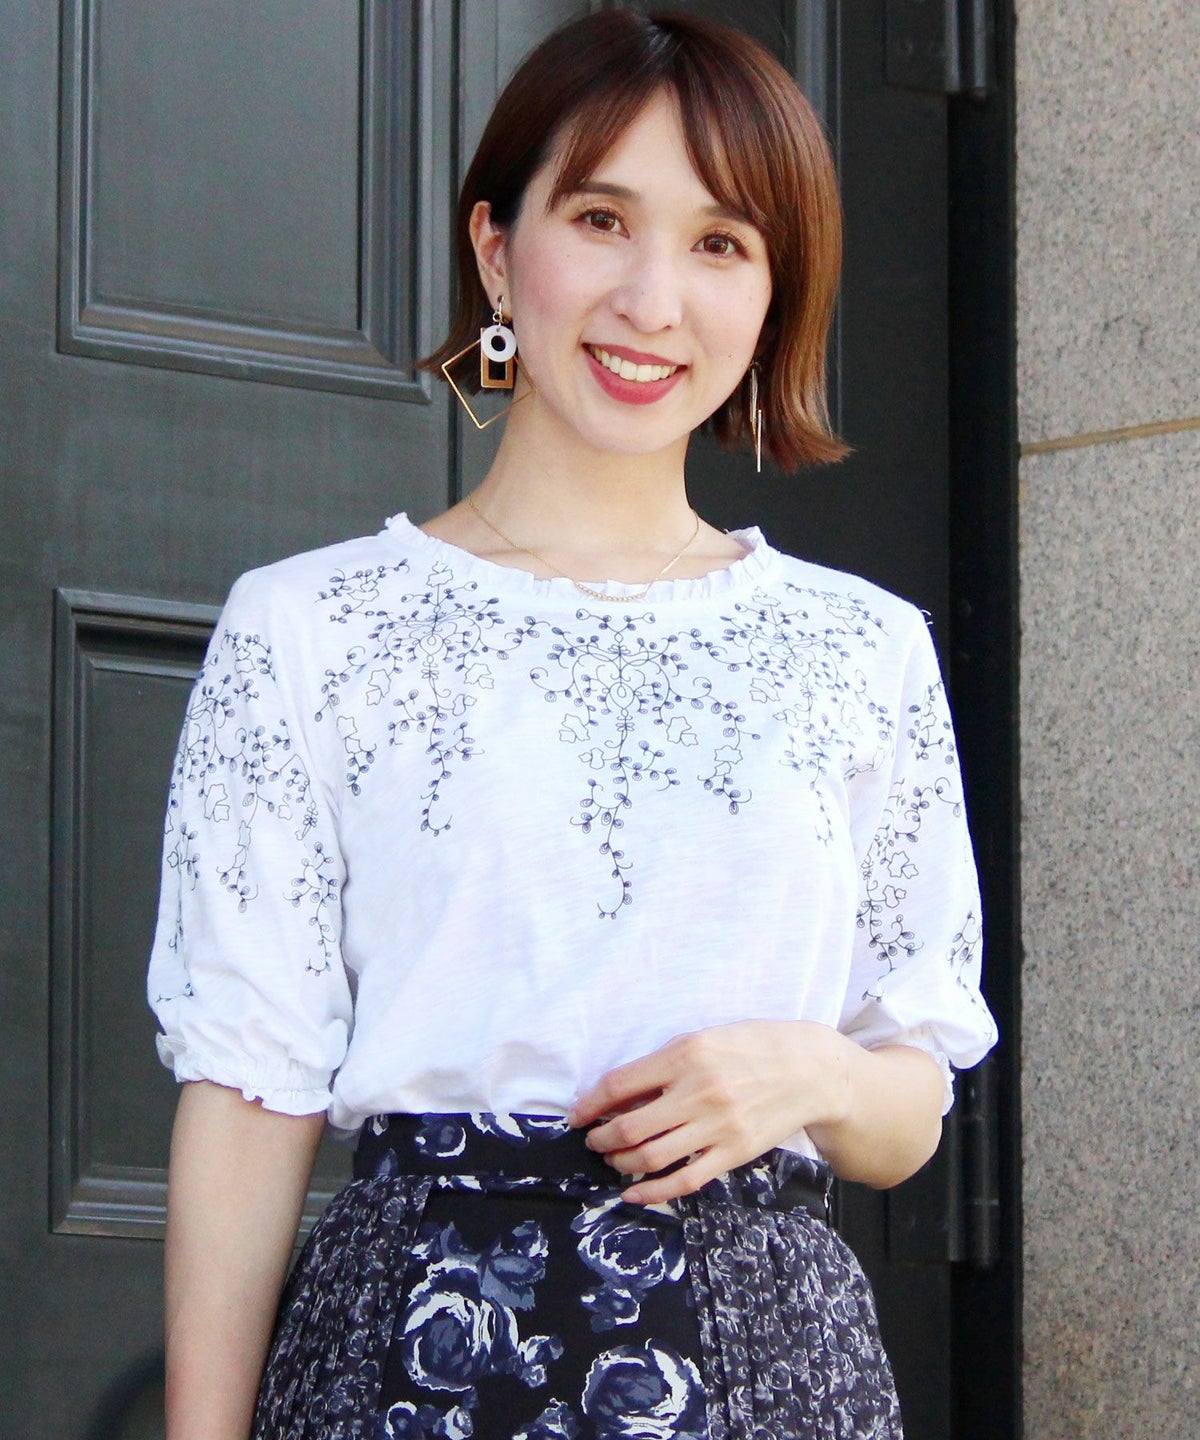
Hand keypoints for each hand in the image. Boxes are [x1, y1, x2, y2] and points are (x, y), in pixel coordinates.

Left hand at [567, 1020, 852, 1204]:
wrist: (809, 1070)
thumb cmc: (751, 1047)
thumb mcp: (703, 1039)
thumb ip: (663, 1064)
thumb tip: (619, 1094)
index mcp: (686, 1055)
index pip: (619, 1085)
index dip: (590, 1104)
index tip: (578, 1115)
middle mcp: (698, 1091)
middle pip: (630, 1127)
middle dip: (601, 1138)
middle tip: (593, 1140)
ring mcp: (717, 1126)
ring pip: (650, 1156)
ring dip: (620, 1162)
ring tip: (612, 1159)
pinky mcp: (733, 1153)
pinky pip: (684, 1180)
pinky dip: (652, 1191)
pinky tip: (633, 1192)